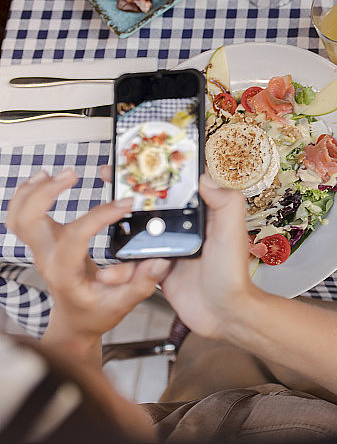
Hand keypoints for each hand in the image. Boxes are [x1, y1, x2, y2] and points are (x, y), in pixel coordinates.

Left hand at [6, 169, 167, 354]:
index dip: (100, 216)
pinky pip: (22, 216)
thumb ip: (141, 284)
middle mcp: (48, 258)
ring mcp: (42, 250)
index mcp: (64, 272)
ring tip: (54, 173)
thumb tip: (158, 262)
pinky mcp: (44, 243)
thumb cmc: (95, 313)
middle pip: (29, 219)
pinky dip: (28, 195)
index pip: (76, 236)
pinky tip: (43, 180)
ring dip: (32, 190)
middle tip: (73, 174)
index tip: (125, 205)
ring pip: (19, 215)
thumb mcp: (122, 304)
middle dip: (47, 192)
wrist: (75, 322)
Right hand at [96, 167, 254, 339]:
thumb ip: (224, 201)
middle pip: (152, 204)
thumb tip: (204, 176)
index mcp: (203, 213)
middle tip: (108, 179)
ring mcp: (170, 247)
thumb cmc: (232, 274)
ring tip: (101, 230)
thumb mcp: (231, 231)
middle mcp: (186, 227)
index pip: (179, 184)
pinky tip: (110, 271)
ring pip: (138, 232)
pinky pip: (133, 263)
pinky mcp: (158, 269)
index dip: (158, 169)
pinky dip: (120, 266)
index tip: (137, 159)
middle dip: (129, 193)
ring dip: (118, 231)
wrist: (223, 314)